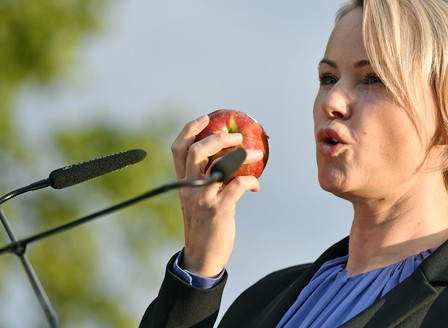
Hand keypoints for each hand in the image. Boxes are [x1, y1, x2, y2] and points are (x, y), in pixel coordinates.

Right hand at [171, 115, 262, 277]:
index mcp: (183, 181)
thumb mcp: (199, 198)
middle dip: (218, 138)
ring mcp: (203, 198)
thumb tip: (229, 159)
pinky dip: (250, 181)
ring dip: (241, 156)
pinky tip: (256, 186)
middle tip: (237, 137)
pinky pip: (237, 186)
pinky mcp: (219, 210)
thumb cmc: (204, 224)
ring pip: (218, 166)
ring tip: (257, 154)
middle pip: (197, 151)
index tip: (206, 118)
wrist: (202, 256)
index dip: (190, 129)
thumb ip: (207, 179)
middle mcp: (189, 187)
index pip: (179, 148)